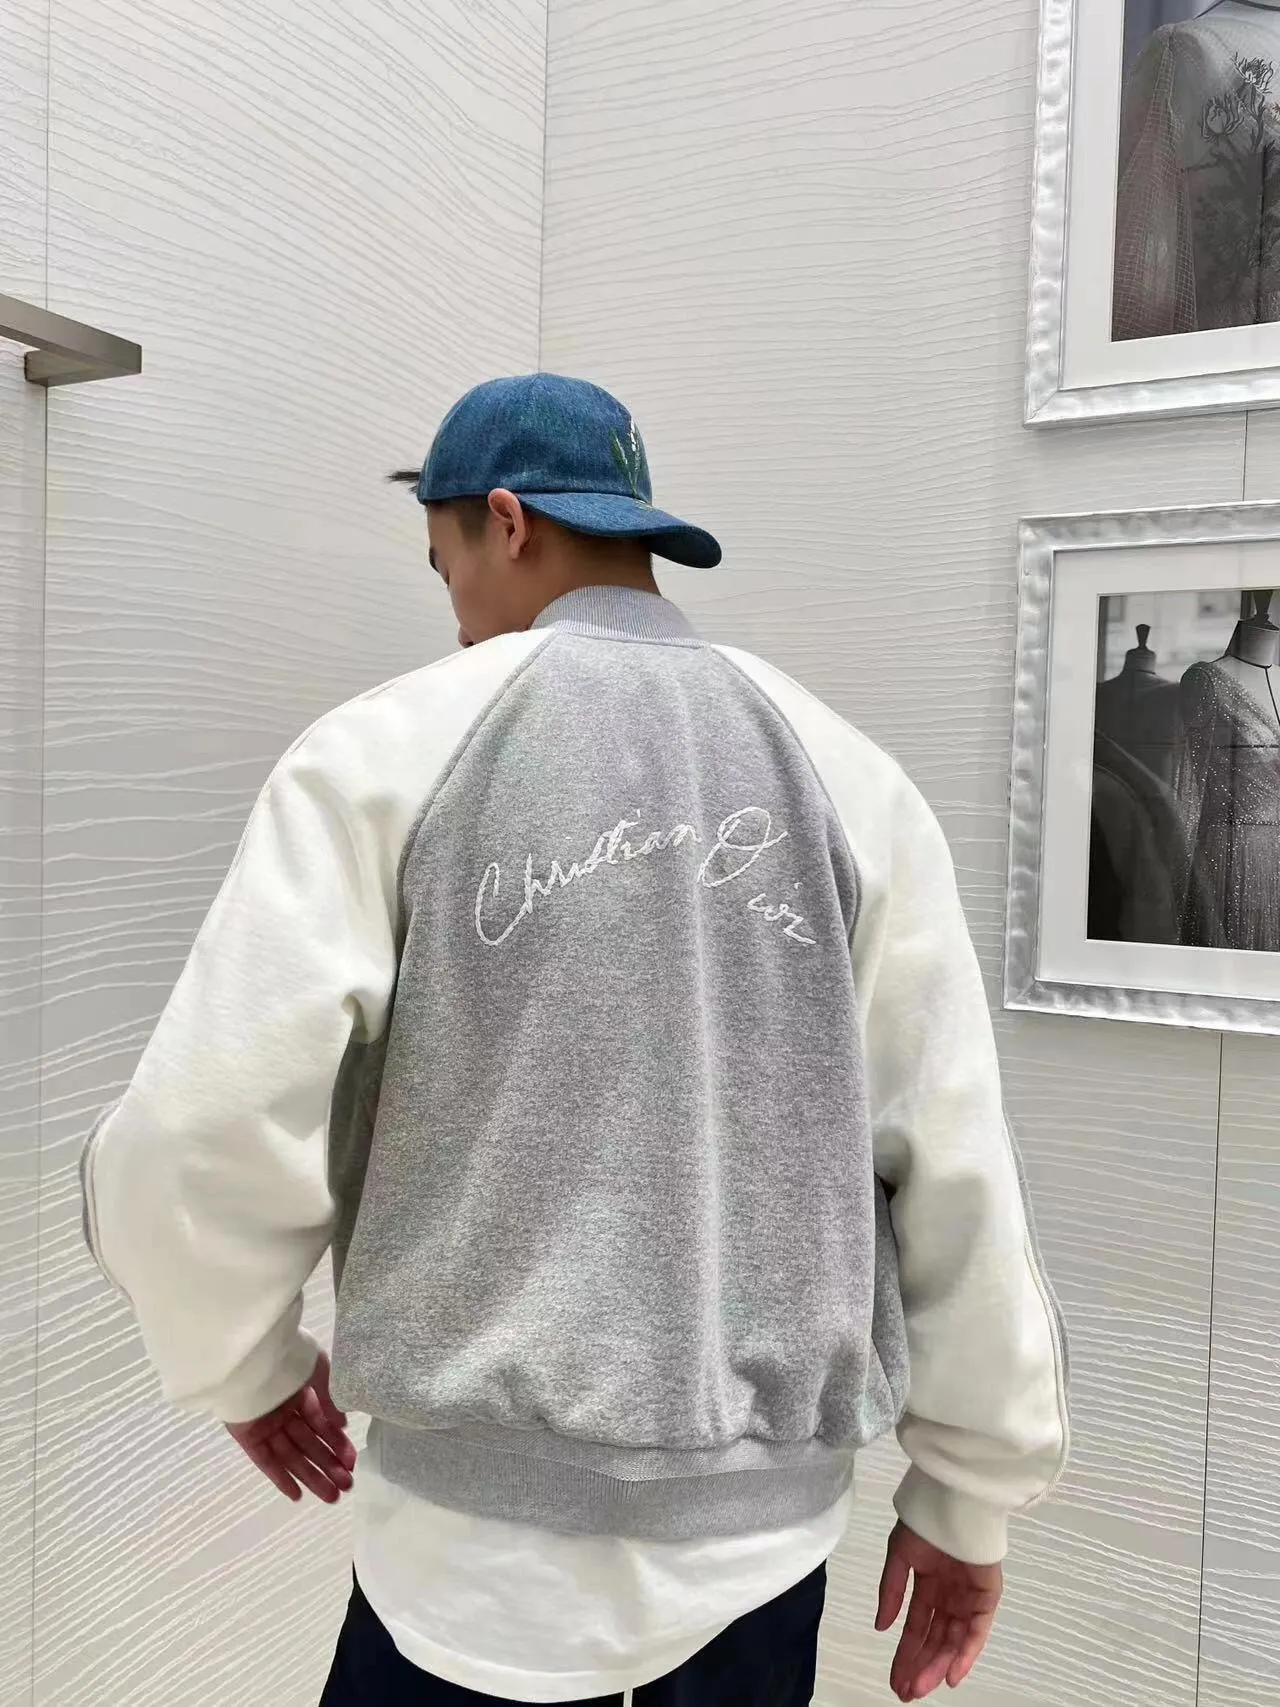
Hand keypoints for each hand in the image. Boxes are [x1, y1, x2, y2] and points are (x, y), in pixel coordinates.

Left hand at [224, 1352, 356, 1504]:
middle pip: (308, 1445)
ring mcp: (266, 1426)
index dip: (337, 1444)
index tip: (352, 1462)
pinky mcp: (247, 1437)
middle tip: (347, 1486)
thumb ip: (330, 1399)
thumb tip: (342, 1423)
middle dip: (329, 1466)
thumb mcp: (318, 1372)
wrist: (251, 1357)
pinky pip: (265, 1461)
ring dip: (312, 1477)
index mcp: (300, 1394)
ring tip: (332, 1497)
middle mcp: (283, 1412)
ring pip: (292, 1456)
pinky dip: (280, 1478)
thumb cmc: (288, 1359)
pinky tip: (297, 1495)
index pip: (321, 1425)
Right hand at [875, 1522, 1002, 1700]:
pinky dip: (966, 1654)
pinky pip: (977, 1631)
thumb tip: (881, 1627)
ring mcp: (969, 1598)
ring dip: (938, 1666)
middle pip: (934, 1640)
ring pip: (954, 1641)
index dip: (906, 1654)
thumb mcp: (899, 1555)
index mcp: (928, 1584)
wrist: (952, 1501)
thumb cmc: (925, 1522)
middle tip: (905, 1692)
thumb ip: (891, 1592)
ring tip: (921, 1688)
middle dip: (920, 1667)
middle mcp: (949, 1596)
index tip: (895, 1679)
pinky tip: (952, 1675)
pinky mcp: (987, 1597)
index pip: (917, 1627)